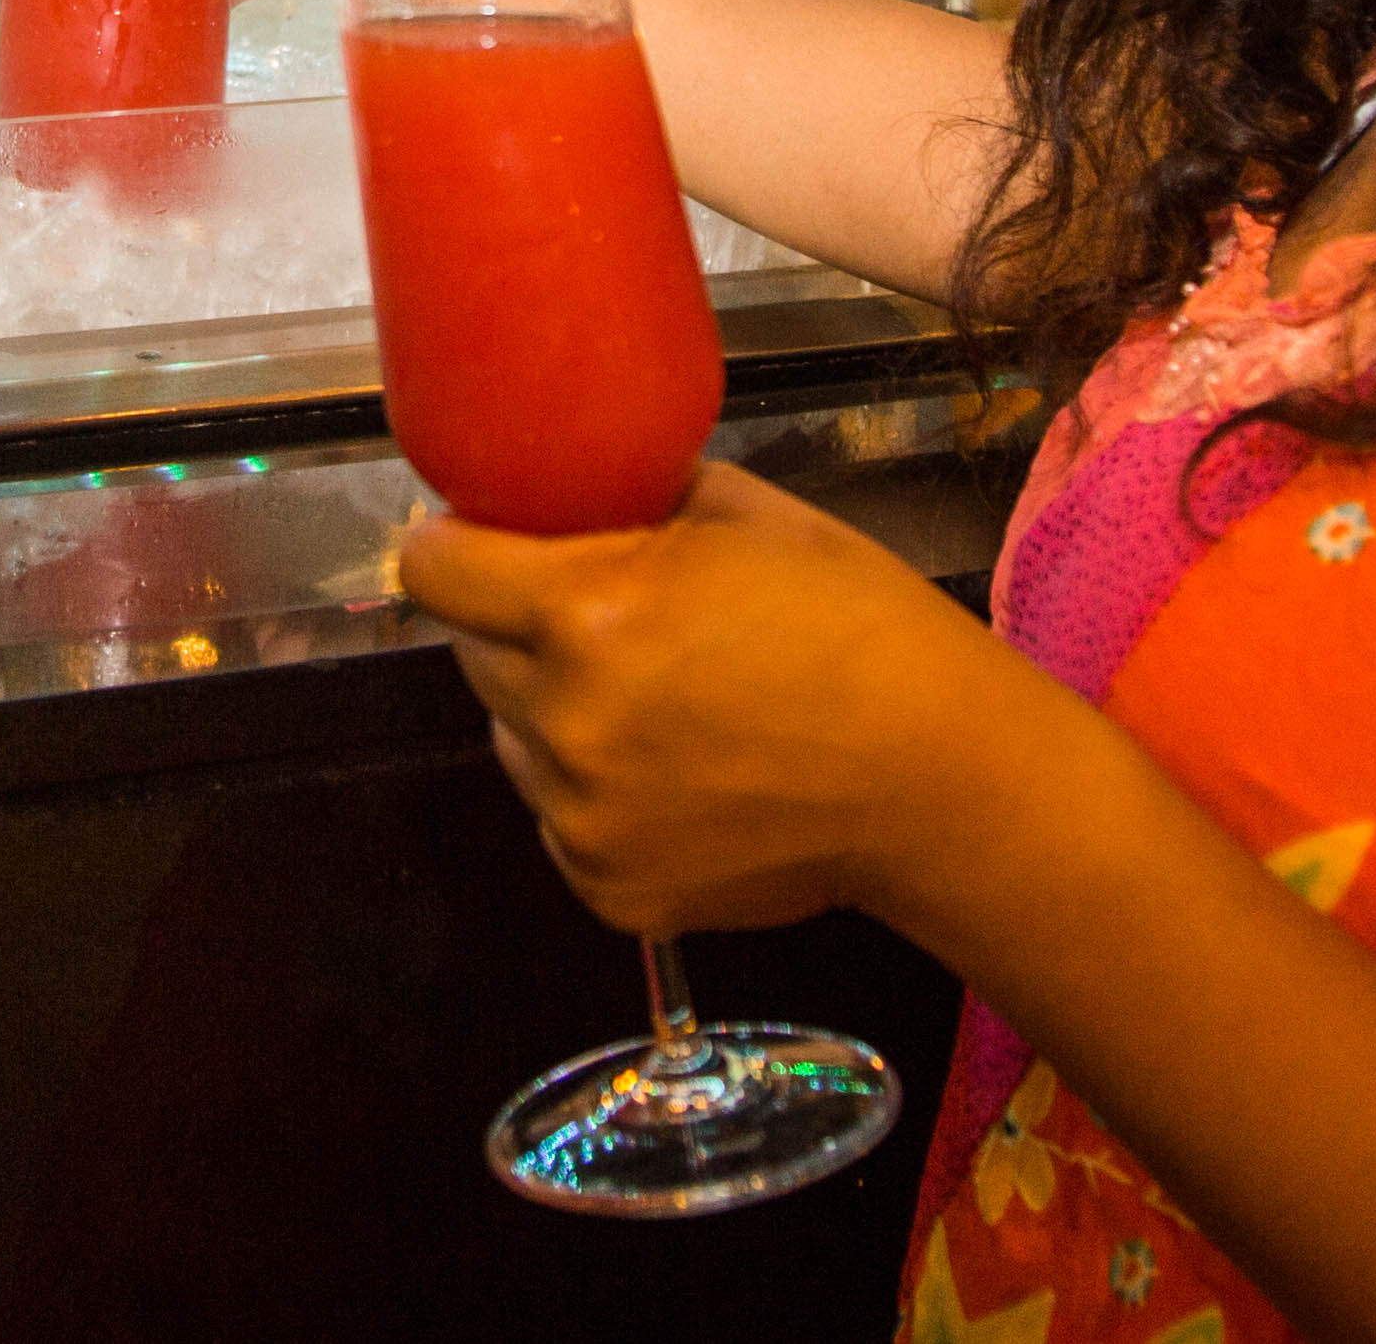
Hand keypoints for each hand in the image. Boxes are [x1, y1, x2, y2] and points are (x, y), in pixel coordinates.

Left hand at [399, 461, 1048, 938]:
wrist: (940, 781)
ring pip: (517, 740)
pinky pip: (564, 821)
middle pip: (474, 654)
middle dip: (520, 628)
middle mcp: (565, 722)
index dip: (456, 546)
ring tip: (666, 705)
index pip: (434, 571)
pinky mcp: (610, 892)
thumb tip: (567, 484)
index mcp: (586, 613)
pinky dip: (601, 797)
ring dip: (558, 714)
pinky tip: (687, 778)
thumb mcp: (744, 516)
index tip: (483, 542)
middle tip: (607, 619)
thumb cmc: (858, 625)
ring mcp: (583, 819)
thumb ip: (634, 498)